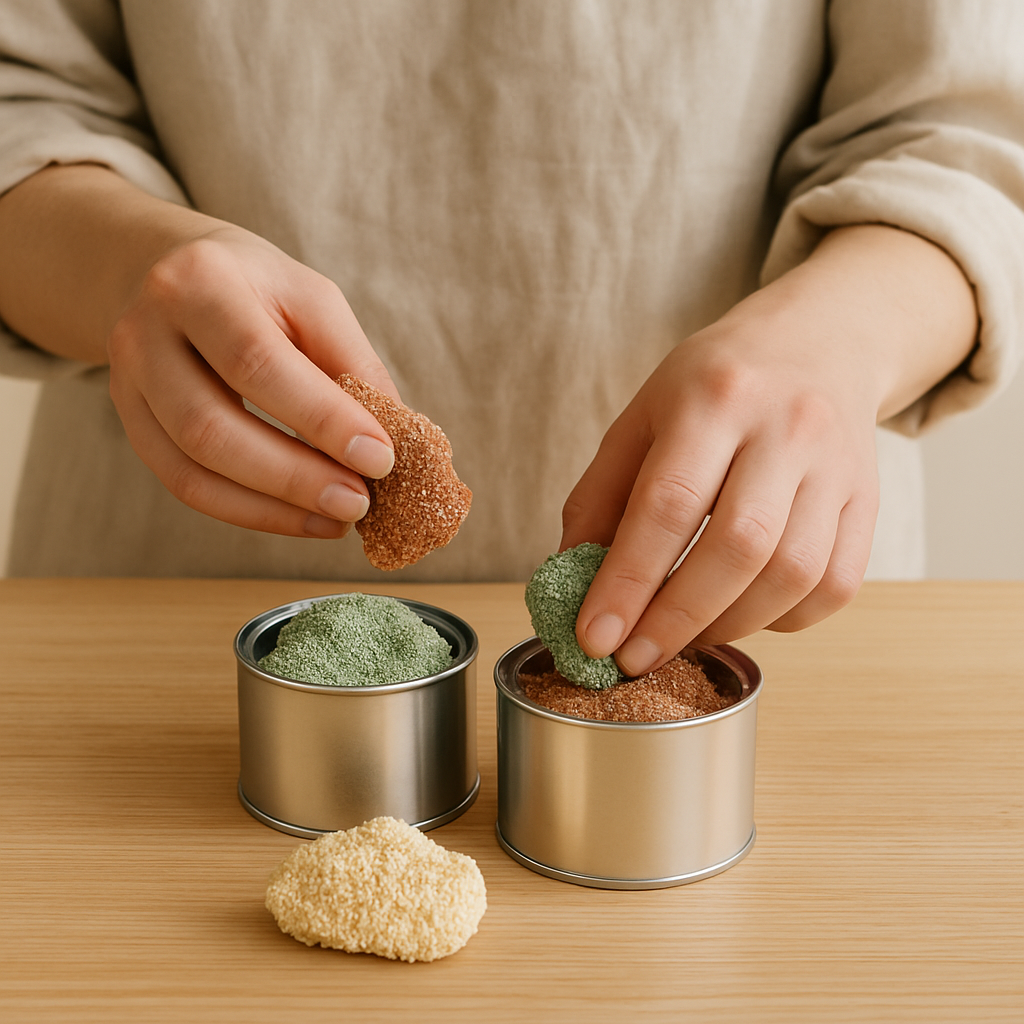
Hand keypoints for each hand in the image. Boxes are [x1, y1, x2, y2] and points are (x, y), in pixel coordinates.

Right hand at [108, 225, 397, 536]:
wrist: (172, 273)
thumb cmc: (260, 291)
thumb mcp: (313, 301)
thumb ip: (352, 363)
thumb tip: (395, 439)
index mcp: (200, 282)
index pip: (258, 362)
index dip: (321, 418)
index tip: (380, 458)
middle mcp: (145, 332)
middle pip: (212, 426)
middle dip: (295, 476)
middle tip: (359, 502)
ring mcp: (127, 382)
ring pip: (193, 467)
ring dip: (274, 506)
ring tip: (338, 518)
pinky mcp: (131, 424)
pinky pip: (185, 485)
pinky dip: (249, 512)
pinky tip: (300, 518)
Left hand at [560, 225, 977, 675]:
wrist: (817, 342)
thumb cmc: (713, 387)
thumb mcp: (642, 418)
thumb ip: (602, 496)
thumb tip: (572, 580)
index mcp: (713, 397)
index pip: (667, 504)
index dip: (628, 581)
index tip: (594, 638)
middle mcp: (785, 427)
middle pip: (738, 546)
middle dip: (677, 618)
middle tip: (633, 659)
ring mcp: (837, 466)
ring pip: (792, 574)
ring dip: (729, 625)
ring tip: (682, 636)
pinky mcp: (868, 501)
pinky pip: (834, 586)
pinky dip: (782, 620)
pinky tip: (742, 614)